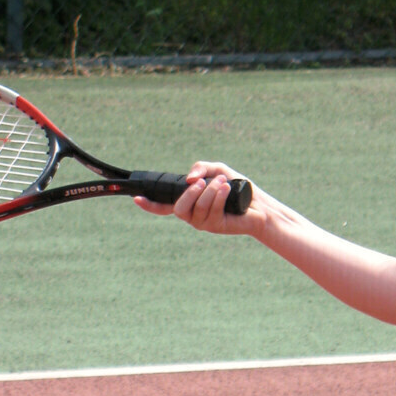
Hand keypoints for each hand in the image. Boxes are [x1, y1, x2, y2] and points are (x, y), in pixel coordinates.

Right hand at [135, 161, 263, 235]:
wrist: (259, 204)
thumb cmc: (237, 188)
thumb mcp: (218, 170)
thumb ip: (201, 168)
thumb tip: (189, 179)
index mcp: (189, 202)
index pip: (164, 206)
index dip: (150, 204)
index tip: (136, 198)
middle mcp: (193, 215)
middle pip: (178, 208)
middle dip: (189, 193)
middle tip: (203, 182)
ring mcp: (203, 223)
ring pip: (197, 208)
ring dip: (210, 191)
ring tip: (223, 183)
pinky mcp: (217, 226)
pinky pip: (212, 212)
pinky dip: (218, 197)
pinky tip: (227, 189)